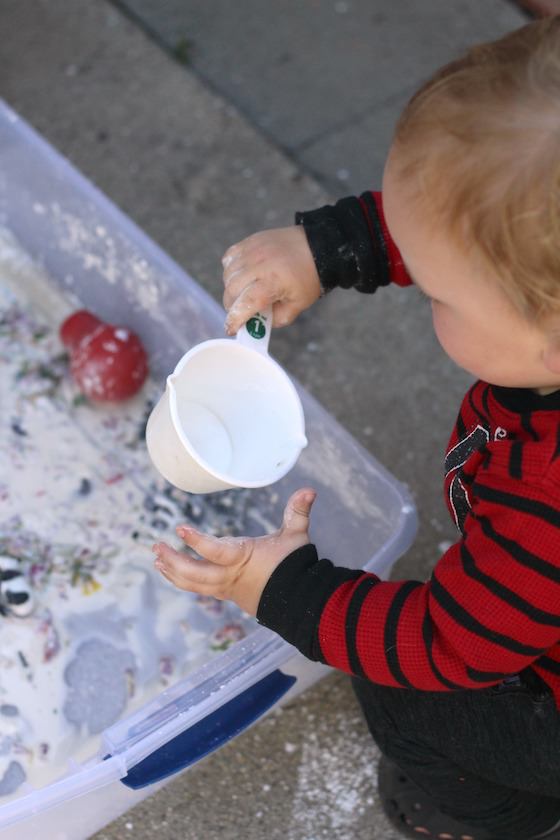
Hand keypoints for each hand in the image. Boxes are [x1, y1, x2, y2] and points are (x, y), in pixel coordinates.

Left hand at [152, 488, 316, 615]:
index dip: (196, 540)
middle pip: (194, 572)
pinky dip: (184, 581)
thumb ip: (298, 511)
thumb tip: (310, 489)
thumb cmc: (295, 565)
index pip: (215, 550)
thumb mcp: (296, 535)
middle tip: (156, 547)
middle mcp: (229, 576)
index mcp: (243, 559)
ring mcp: (225, 588)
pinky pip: (199, 589)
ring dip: (173, 572)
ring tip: (158, 561)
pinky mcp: (226, 594)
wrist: (300, 601)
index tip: (179, 529)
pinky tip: (173, 573)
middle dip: (173, 559)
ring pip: (193, 583)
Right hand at [222, 227, 321, 334]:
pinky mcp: (250, 242)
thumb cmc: (308, 277)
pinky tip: (241, 277)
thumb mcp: (298, 304)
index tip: (231, 329)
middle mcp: (259, 265)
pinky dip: (230, 271)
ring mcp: (252, 251)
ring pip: (228, 275)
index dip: (235, 319)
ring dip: (230, 289)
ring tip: (242, 295)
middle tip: (237, 312)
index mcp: (272, 282)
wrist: (316, 246)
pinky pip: (229, 259)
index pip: (245, 304)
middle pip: (232, 290)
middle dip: (231, 306)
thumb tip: (258, 322)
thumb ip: (277, 318)